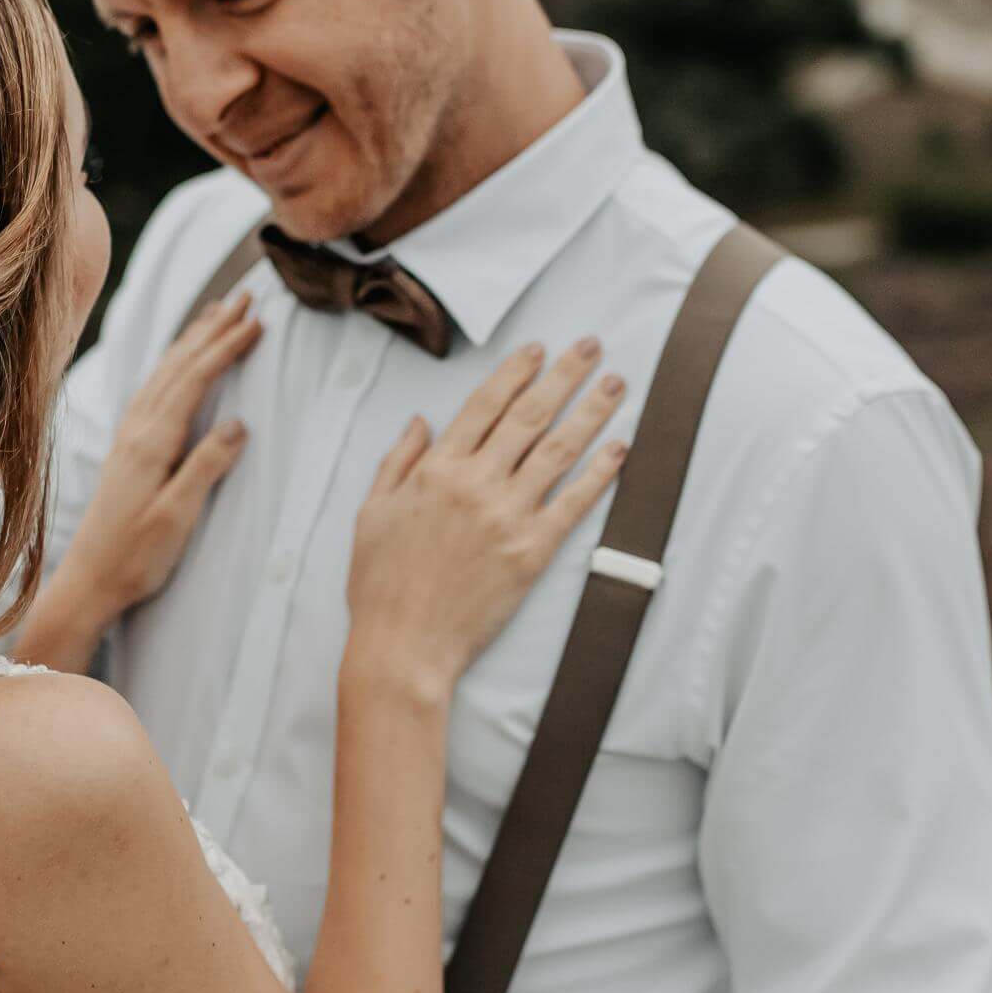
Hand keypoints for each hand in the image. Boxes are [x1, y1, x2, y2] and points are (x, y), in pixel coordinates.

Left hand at [20, 292, 264, 670]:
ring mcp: (126, 437)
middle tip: (245, 295)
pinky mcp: (124, 449)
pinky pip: (151, 389)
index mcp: (151, 443)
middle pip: (178, 365)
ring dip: (191, 339)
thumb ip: (206, 467)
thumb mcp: (176, 517)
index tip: (257, 320)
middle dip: (213, 328)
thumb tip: (240, 423)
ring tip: (216, 312)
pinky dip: (171, 364)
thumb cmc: (135, 557)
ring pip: (163, 373)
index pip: (194, 380)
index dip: (225, 347)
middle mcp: (136, 431)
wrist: (88, 581)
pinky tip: (176, 361)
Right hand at [345, 337, 626, 695]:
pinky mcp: (532, 552)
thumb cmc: (380, 583)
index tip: (539, 349)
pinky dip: (599, 473)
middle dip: (564, 375)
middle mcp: (476, 484)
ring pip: (558, 451)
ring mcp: (507, 517)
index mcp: (436, 470)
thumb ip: (398, 461)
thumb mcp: (372, 512)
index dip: (515, 372)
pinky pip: (573, 504)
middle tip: (591, 346)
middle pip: (529, 416)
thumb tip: (421, 421)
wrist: (404, 646)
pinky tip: (620, 448)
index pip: (484, 405)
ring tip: (616, 384)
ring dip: (591, 412)